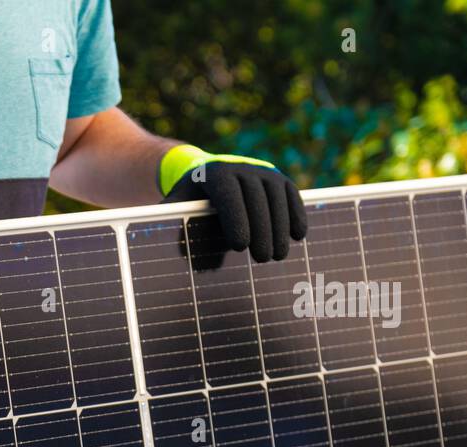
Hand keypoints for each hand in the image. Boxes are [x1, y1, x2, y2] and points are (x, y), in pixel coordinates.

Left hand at [159, 145, 306, 262]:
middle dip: (261, 230)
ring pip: (277, 197)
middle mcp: (241, 167)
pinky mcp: (278, 177)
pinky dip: (296, 213)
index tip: (239, 246)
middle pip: (257, 199)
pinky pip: (291, 194)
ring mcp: (262, 170)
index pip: (228, 196)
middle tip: (263, 259)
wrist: (205, 174)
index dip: (235, 220)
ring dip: (281, 227)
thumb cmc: (188, 199)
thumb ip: (171, 223)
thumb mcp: (175, 206)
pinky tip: (299, 235)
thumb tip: (168, 248)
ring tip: (279, 255)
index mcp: (214, 174)